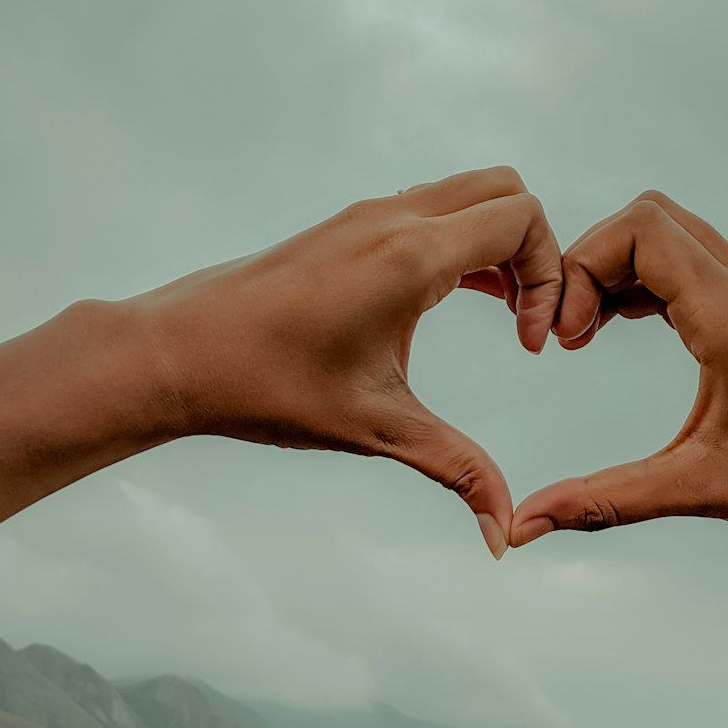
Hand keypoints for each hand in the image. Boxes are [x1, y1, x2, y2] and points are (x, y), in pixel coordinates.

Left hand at [128, 166, 562, 556]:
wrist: (178, 354)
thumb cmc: (267, 384)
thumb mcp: (376, 429)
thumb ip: (456, 470)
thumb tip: (502, 537)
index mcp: (410, 254)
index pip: (521, 218)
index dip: (550, 277)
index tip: (529, 342)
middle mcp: (392, 219)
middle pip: (505, 191)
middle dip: (536, 252)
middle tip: (526, 322)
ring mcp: (365, 217)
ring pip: (467, 196)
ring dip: (498, 247)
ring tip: (502, 316)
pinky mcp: (346, 230)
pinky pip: (429, 212)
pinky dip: (461, 244)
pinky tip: (455, 303)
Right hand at [511, 191, 727, 547]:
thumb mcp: (694, 490)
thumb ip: (603, 501)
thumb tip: (524, 526)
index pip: (641, 229)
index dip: (583, 268)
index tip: (564, 339)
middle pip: (648, 216)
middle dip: (590, 262)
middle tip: (567, 334)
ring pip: (668, 232)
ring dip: (615, 269)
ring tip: (583, 335)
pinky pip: (688, 259)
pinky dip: (643, 280)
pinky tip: (616, 328)